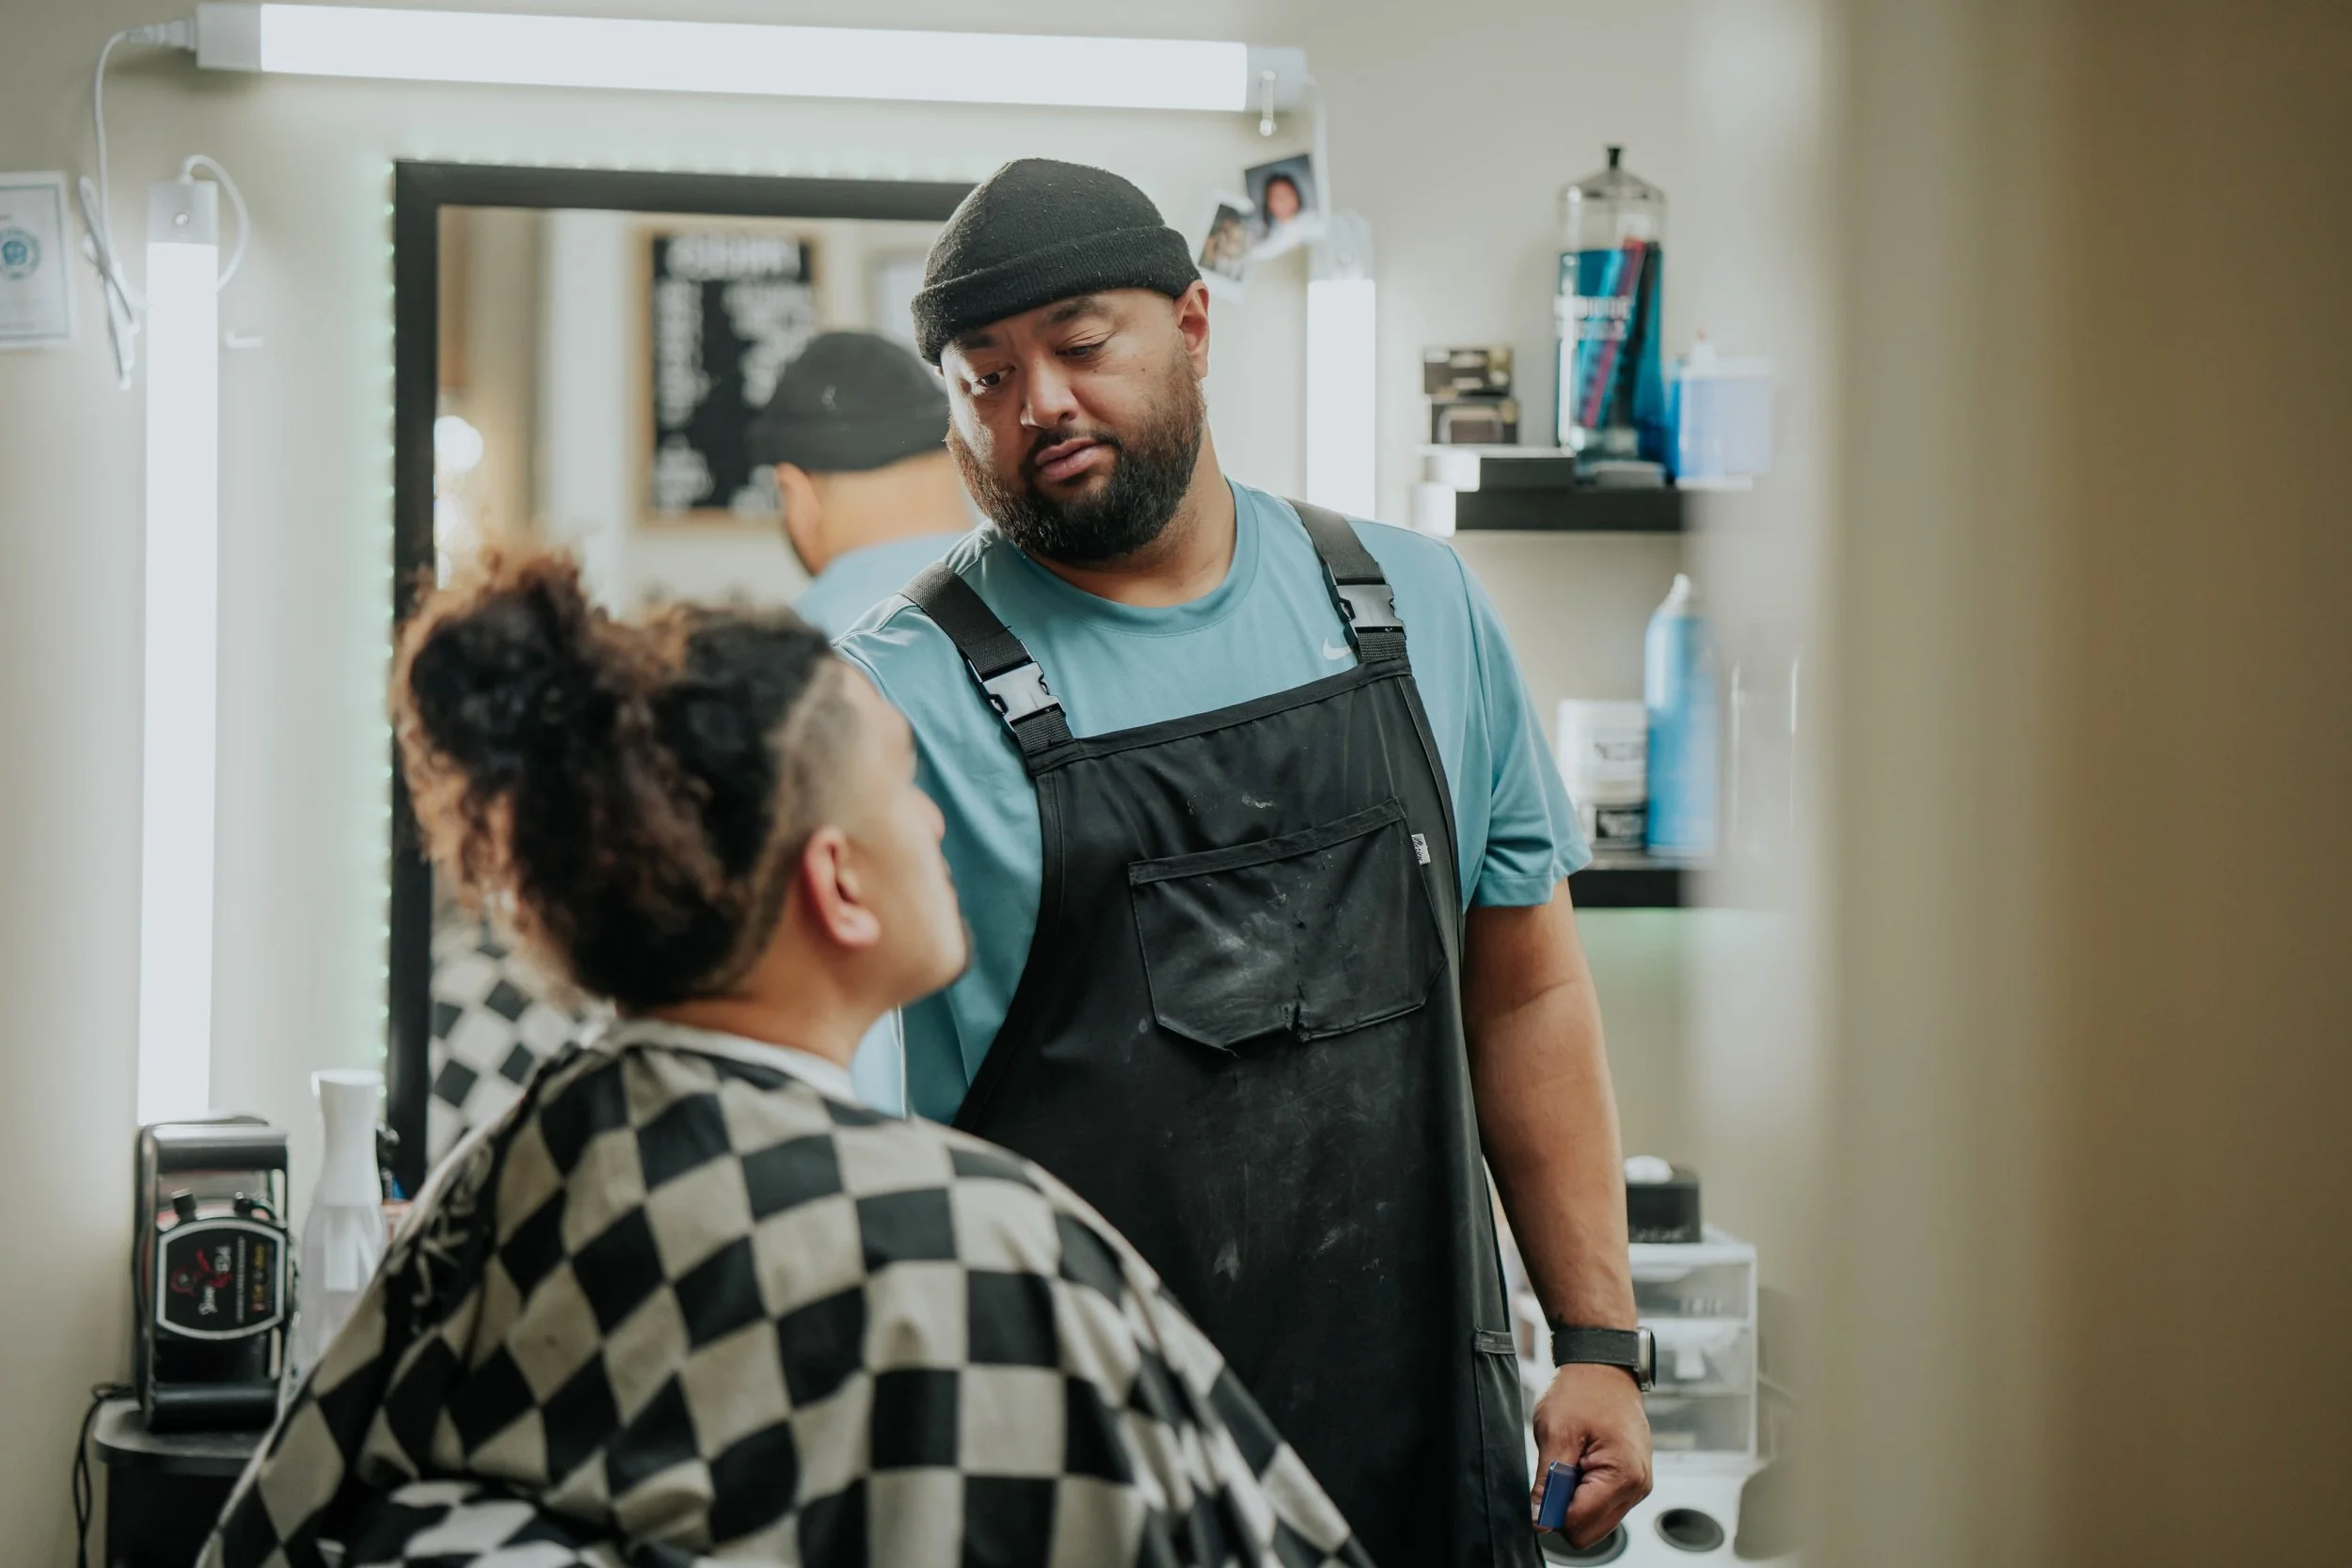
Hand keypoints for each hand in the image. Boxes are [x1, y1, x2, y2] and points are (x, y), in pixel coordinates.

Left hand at [1529, 1362, 1652, 1548]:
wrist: (1603, 1367)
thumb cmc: (1584, 1390)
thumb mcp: (1556, 1432)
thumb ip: (1548, 1482)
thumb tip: (1540, 1518)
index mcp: (1623, 1475)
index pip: (1579, 1523)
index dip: (1552, 1510)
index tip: (1542, 1485)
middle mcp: (1638, 1486)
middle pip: (1590, 1532)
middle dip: (1566, 1507)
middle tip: (1558, 1470)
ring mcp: (1638, 1485)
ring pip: (1596, 1522)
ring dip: (1576, 1499)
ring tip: (1573, 1461)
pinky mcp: (1632, 1482)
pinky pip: (1603, 1505)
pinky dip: (1586, 1492)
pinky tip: (1582, 1463)